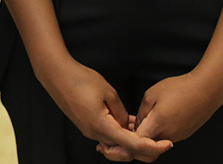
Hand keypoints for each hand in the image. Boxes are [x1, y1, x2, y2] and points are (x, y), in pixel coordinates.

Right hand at [40, 58, 173, 161]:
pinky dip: (120, 132)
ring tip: (145, 126)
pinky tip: (129, 123)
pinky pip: (107, 134)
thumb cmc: (79, 79)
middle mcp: (94, 133)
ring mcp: (89, 130)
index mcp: (101, 126)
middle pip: (125, 149)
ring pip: (116, 142)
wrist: (55, 74)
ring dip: (132, 138)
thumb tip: (128, 125)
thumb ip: (122, 112)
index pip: (132, 144)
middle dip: (144, 146)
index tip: (167, 144)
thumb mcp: (108, 92)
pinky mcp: (86, 125)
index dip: (152, 146)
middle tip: (160, 139)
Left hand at [132, 71, 222, 146]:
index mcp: (158, 124)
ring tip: (143, 119)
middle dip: (136, 140)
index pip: (137, 142)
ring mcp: (178, 136)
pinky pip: (167, 137)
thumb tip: (137, 124)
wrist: (207, 89)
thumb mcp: (151, 94)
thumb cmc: (181, 88)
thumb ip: (141, 112)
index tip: (120, 133)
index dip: (126, 139)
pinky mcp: (185, 134)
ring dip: (148, 136)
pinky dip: (159, 132)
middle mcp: (169, 134)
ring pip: (157, 143)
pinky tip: (157, 118)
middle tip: (128, 128)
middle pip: (147, 147)